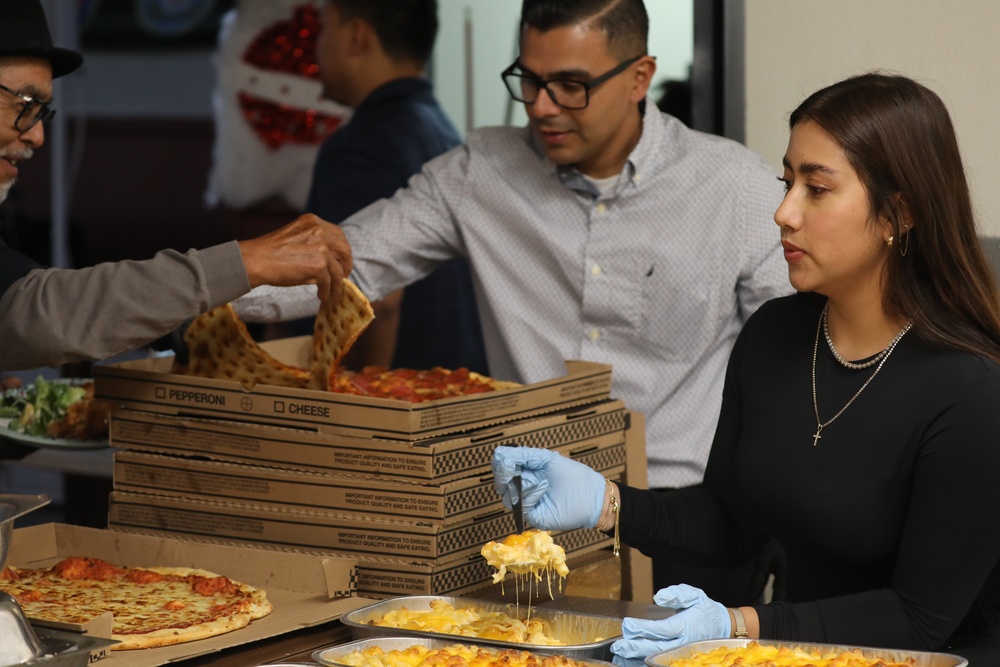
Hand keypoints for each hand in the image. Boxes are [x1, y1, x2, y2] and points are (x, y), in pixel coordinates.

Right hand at [238, 213, 352, 301]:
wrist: (255, 260)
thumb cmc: (270, 252)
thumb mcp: (295, 236)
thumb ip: (313, 242)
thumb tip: (331, 260)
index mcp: (314, 222)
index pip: (338, 235)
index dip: (342, 250)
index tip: (342, 261)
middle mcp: (320, 232)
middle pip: (345, 251)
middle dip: (346, 266)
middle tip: (344, 278)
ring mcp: (321, 249)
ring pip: (338, 271)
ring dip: (337, 285)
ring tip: (333, 295)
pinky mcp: (318, 266)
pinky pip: (329, 282)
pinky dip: (327, 291)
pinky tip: (321, 296)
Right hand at [491, 445, 604, 530]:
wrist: (592, 497)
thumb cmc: (574, 476)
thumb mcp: (546, 458)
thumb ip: (523, 455)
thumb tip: (500, 456)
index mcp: (526, 470)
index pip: (501, 465)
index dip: (500, 463)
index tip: (504, 460)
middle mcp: (524, 486)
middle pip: (501, 480)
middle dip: (508, 473)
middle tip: (519, 470)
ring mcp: (527, 501)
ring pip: (508, 494)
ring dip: (523, 484)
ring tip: (541, 482)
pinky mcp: (532, 515)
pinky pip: (521, 505)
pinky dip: (530, 495)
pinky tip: (543, 490)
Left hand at [611, 585, 730, 658]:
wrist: (724, 626)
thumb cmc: (706, 610)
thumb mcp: (695, 595)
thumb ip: (678, 594)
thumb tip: (659, 597)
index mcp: (685, 626)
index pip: (661, 629)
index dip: (643, 628)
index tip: (628, 624)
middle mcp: (682, 642)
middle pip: (656, 648)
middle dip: (635, 647)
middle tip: (618, 644)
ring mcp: (681, 652)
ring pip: (657, 657)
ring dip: (637, 656)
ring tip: (621, 653)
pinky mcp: (679, 656)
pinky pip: (661, 660)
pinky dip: (645, 660)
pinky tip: (632, 659)